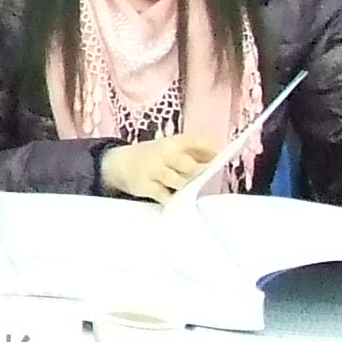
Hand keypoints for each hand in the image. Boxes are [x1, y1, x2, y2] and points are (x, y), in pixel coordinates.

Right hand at [101, 133, 218, 200]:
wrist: (119, 163)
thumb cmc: (155, 157)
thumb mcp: (172, 148)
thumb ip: (196, 151)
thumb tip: (222, 154)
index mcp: (173, 142)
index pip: (197, 141)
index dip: (213, 151)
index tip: (222, 158)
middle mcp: (163, 153)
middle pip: (188, 165)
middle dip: (200, 173)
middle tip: (207, 179)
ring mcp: (153, 169)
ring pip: (177, 181)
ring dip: (187, 187)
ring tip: (191, 191)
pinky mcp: (145, 185)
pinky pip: (164, 195)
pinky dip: (173, 200)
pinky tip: (177, 200)